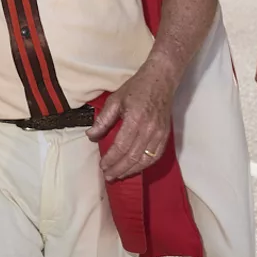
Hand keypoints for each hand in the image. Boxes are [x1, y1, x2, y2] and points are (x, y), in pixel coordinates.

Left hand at [87, 60, 177, 181]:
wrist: (161, 80)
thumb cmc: (136, 88)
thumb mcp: (114, 100)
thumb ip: (103, 120)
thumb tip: (91, 136)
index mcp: (135, 120)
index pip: (121, 146)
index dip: (111, 159)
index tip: (102, 166)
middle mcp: (150, 130)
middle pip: (133, 157)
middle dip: (119, 169)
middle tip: (108, 176)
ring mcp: (160, 134)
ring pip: (145, 159)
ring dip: (131, 170)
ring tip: (119, 175)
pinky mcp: (166, 135)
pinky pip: (156, 156)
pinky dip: (145, 165)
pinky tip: (135, 169)